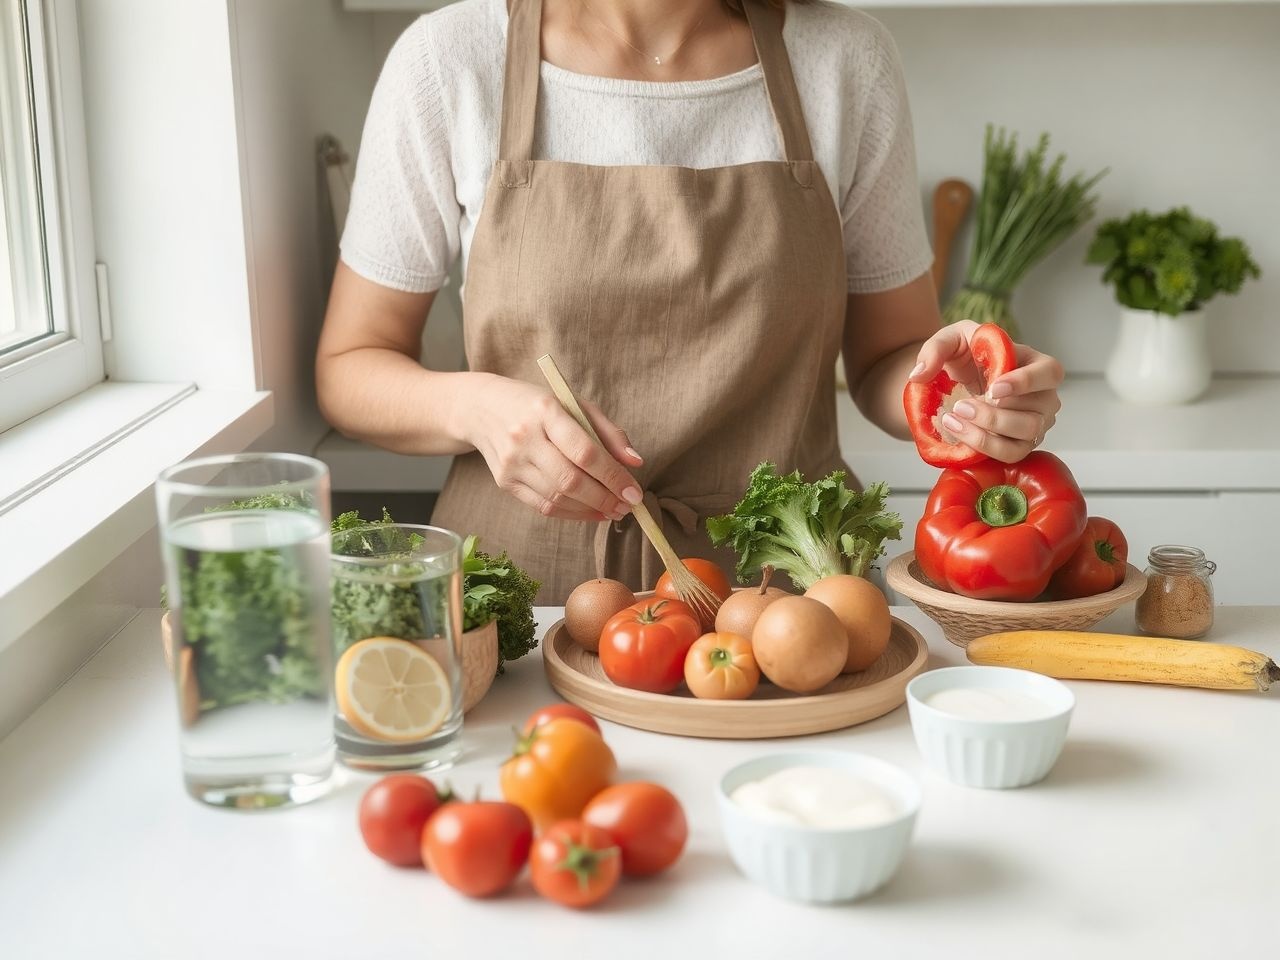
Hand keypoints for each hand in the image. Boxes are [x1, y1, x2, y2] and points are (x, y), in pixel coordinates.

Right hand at [462, 375, 643, 521]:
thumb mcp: (574, 405)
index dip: (612, 476)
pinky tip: (590, 512)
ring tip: (613, 510)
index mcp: (545, 410)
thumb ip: (608, 432)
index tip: (634, 492)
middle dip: (604, 498)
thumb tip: (636, 463)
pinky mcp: (504, 482)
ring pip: (557, 497)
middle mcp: (524, 438)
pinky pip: (543, 506)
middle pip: (570, 480)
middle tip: (627, 506)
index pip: (584, 451)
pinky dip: (571, 513)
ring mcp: (511, 463)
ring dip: (591, 510)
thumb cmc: (538, 405)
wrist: (483, 409)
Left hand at [908, 320, 1063, 463]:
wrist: (960, 379)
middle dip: (995, 415)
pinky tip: (961, 433)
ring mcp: (1037, 422)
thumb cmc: (968, 355)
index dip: (1025, 382)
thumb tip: (919, 375)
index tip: (993, 388)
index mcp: (1037, 363)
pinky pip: (1011, 454)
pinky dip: (985, 447)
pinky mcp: (1021, 443)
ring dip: (987, 434)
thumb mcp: (951, 340)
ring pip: (1025, 437)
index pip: (1049, 372)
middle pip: (1036, 414)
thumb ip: (935, 349)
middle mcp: (1044, 396)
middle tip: (961, 407)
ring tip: (954, 420)